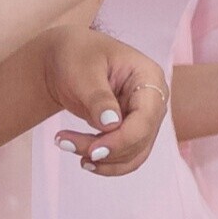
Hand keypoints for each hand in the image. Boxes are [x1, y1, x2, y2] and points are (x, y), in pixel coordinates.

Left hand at [37, 27, 170, 176]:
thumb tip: (112, 125)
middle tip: (64, 142)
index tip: (92, 151)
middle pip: (140, 139)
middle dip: (105, 150)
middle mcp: (153, 100)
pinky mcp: (131, 131)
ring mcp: (144, 117)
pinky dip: (106, 163)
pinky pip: (126, 156)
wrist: (66, 58)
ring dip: (102, 160)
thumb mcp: (83, 71)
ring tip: (67, 146)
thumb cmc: (77, 55)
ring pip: (134, 153)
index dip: (122, 140)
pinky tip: (83, 159)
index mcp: (149, 78)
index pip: (145, 118)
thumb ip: (98, 98)